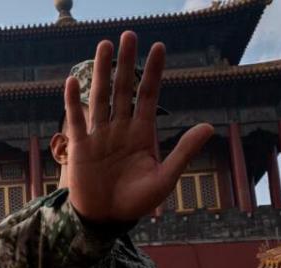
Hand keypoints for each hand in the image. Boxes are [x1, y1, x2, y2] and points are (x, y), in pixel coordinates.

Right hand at [64, 31, 213, 222]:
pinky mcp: (81, 147)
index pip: (148, 95)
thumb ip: (184, 151)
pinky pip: (77, 120)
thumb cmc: (137, 202)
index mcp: (142, 133)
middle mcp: (121, 128)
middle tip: (129, 34)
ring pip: (101, 97)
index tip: (159, 47)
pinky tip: (72, 81)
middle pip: (124, 88)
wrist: (107, 220)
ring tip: (104, 45)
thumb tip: (208, 126)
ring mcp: (100, 136)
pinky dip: (73, 102)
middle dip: (127, 62)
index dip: (153, 72)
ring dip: (101, 71)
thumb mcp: (165, 178)